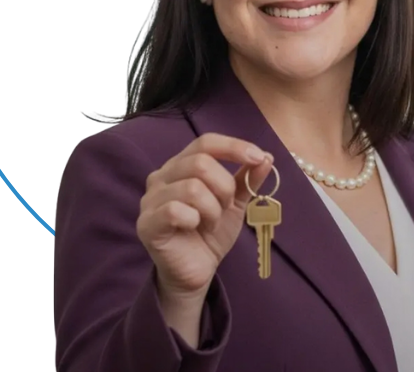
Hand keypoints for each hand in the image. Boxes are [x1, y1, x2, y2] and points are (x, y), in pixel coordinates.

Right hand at [137, 132, 274, 297]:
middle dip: (224, 186)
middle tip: (226, 207)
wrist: (196, 272)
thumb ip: (247, 178)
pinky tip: (194, 228)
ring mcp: (150, 199)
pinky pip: (174, 210)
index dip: (233, 147)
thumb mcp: (235, 202)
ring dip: (212, 208)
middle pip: (201, 162)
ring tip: (211, 222)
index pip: (206, 142)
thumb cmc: (210, 232)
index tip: (259, 157)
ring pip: (192, 187)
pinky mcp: (146, 223)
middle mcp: (161, 176)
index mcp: (181, 164)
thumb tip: (267, 156)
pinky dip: (194, 219)